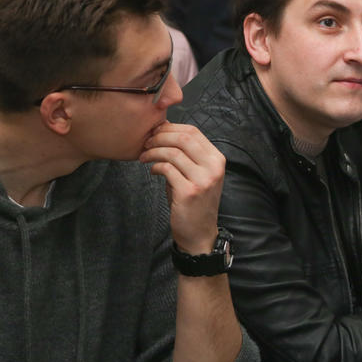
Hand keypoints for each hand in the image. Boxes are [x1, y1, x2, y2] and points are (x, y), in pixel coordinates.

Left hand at [140, 123, 225, 253]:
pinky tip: (152, 171)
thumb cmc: (194, 202)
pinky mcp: (189, 191)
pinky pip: (167, 169)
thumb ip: (185, 154)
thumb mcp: (196, 174)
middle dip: (160, 137)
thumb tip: (163, 130)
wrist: (199, 233)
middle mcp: (213, 167)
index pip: (193, 131)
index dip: (171, 128)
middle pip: (183, 138)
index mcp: (217, 159)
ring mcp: (203, 180)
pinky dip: (155, 166)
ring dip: (154, 151)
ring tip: (144, 156)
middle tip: (146, 143)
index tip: (155, 132)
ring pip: (173, 152)